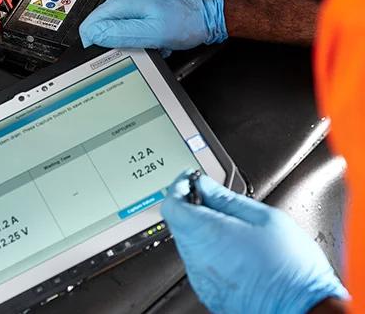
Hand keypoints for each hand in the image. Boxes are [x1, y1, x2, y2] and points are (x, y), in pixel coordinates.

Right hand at [78, 0, 226, 52]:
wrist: (206, 13)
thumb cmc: (186, 21)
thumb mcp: (153, 32)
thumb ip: (120, 33)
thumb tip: (94, 34)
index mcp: (122, 0)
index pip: (90, 24)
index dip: (96, 43)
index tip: (112, 51)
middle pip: (100, 25)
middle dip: (114, 41)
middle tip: (137, 46)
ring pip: (113, 27)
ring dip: (126, 39)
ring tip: (147, 41)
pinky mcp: (136, 5)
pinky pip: (124, 24)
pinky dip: (135, 34)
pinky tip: (150, 36)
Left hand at [161, 172, 348, 313]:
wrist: (307, 311)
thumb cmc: (293, 269)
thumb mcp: (265, 218)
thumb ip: (227, 198)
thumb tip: (206, 185)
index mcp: (208, 235)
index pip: (172, 204)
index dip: (180, 187)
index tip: (192, 179)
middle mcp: (199, 260)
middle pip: (178, 223)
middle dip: (192, 206)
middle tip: (214, 198)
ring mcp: (204, 280)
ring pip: (188, 244)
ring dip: (201, 229)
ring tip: (230, 224)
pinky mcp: (212, 294)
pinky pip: (200, 265)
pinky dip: (209, 251)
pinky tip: (233, 247)